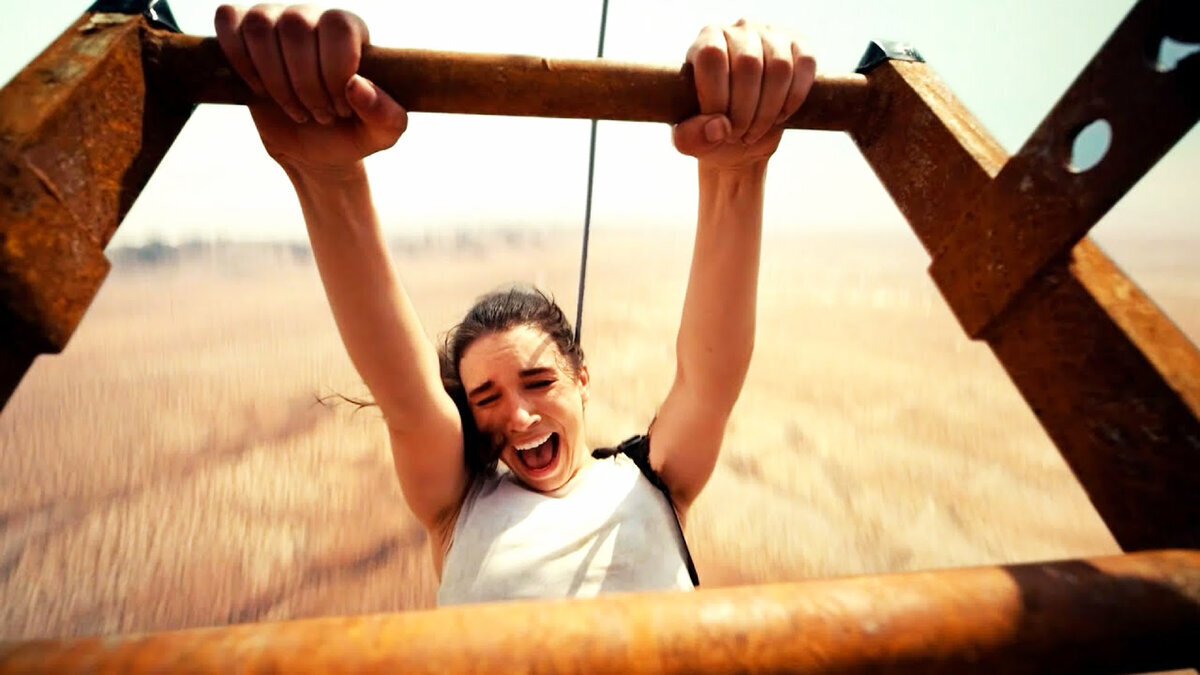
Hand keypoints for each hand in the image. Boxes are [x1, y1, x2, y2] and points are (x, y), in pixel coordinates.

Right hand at [214, 4, 407, 175]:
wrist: (314, 146)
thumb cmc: (351, 132)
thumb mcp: (382, 134)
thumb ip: (386, 115)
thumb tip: (356, 85)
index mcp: (351, 30)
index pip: (337, 26)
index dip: (334, 71)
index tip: (341, 108)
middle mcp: (313, 16)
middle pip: (296, 25)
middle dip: (304, 84)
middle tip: (319, 115)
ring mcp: (275, 19)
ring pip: (260, 25)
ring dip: (274, 79)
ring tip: (295, 108)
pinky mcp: (242, 31)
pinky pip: (228, 20)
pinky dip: (239, 59)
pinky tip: (259, 89)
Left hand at [673, 20, 815, 170]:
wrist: (743, 132)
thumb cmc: (710, 129)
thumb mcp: (690, 139)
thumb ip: (691, 137)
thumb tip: (719, 127)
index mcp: (706, 41)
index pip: (712, 57)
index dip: (716, 97)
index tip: (718, 127)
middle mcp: (739, 30)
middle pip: (748, 64)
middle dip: (744, 112)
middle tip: (737, 136)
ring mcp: (772, 34)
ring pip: (779, 67)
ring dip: (768, 111)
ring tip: (754, 132)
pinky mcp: (799, 46)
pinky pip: (805, 65)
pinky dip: (793, 99)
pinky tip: (779, 117)